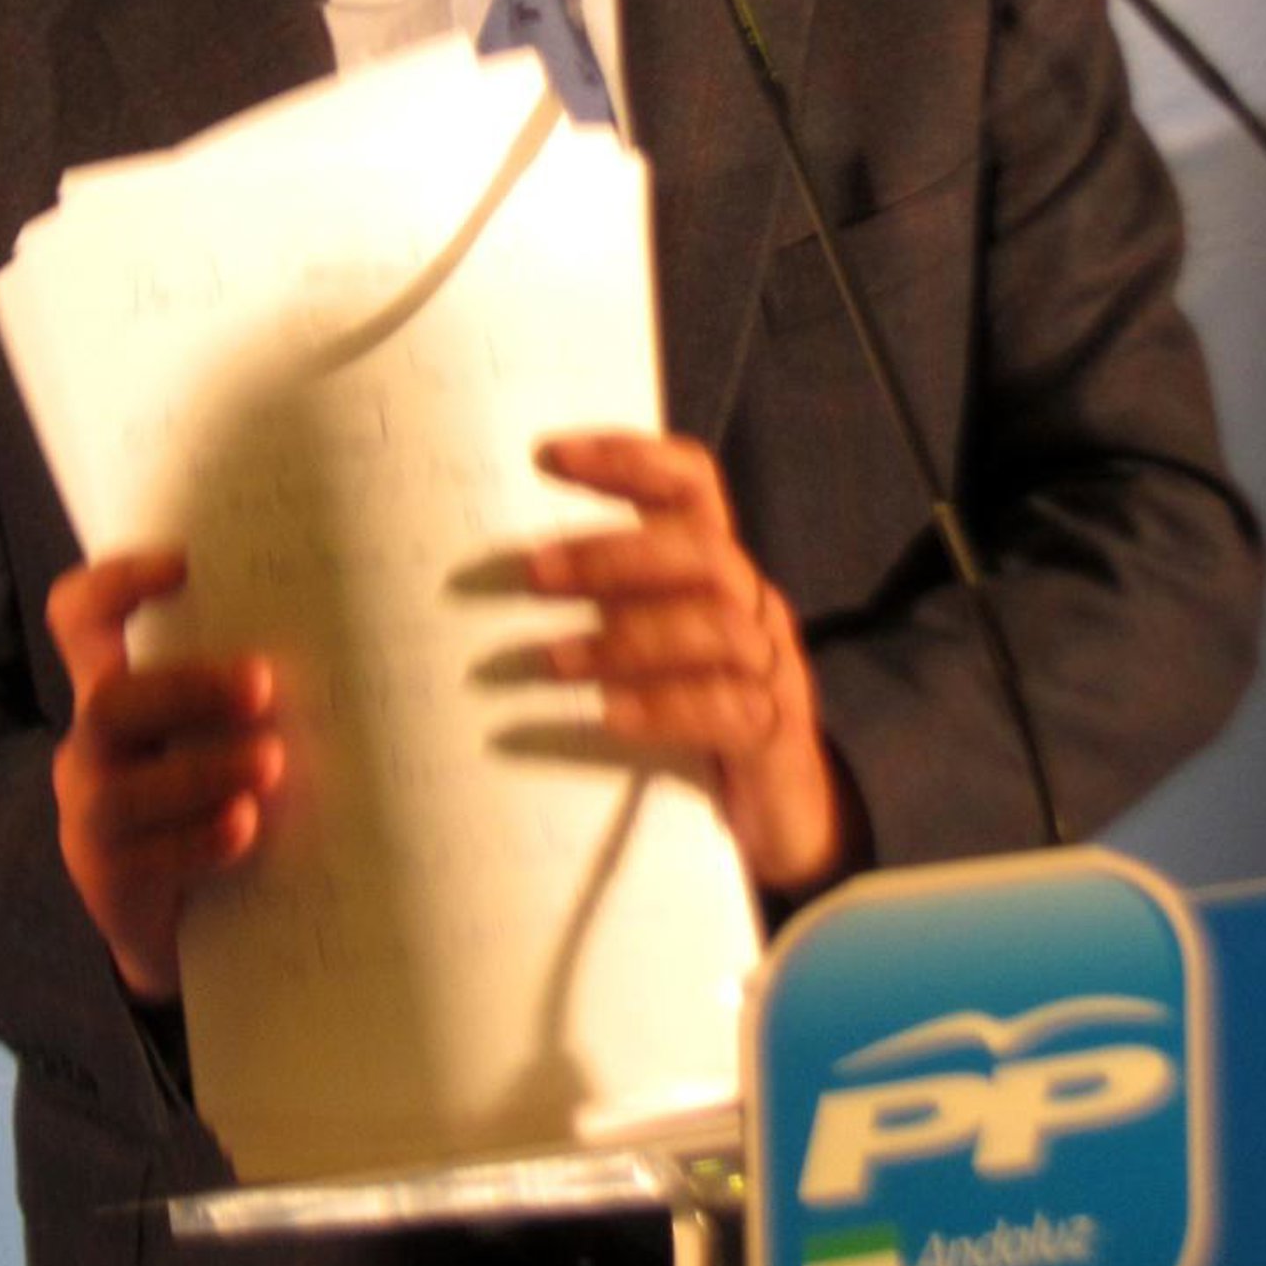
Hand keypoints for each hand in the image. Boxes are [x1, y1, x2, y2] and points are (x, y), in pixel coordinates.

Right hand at [46, 549, 281, 1001]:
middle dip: (188, 689)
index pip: (81, 619)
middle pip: (110, 701)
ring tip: (271, 763)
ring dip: (203, 769)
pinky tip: (246, 828)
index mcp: (116, 689)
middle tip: (264, 685)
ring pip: (121, 786)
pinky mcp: (110, 883)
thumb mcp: (226, 734)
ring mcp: (93, 816)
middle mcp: (93, 746)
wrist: (194, 925)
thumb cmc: (227, 799)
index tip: (184, 565)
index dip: (116, 583)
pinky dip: (201, 840)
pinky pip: (146, 859)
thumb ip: (256, 693)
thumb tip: (364, 635)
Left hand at [525, 432, 844, 894]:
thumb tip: (482, 583)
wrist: (783, 810)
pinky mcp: (772, 734)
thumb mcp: (646, 645)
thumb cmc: (692, 714)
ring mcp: (770, 667)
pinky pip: (727, 708)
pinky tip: (607, 714)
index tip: (547, 455)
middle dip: (612, 555)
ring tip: (549, 660)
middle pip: (700, 552)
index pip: (691, 485)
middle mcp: (750, 604)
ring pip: (714, 627)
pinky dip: (665, 706)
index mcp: (716, 568)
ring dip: (626, 636)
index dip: (629, 458)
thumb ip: (599, 607)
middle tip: (530, 573)